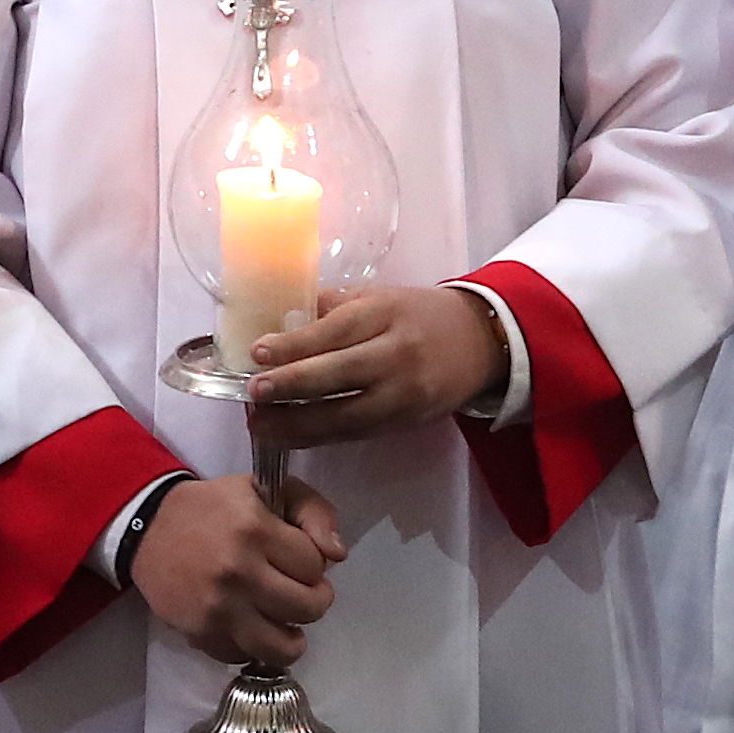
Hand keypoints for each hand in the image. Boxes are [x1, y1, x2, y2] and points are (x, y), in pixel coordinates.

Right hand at [131, 474, 345, 668]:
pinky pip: (246, 656)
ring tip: (286, 622)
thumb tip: (338, 555)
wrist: (148, 529)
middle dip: (313, 599)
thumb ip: (313, 510)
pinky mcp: (201, 633)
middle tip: (301, 591)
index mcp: (255, 529)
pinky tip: (249, 626)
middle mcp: (238, 571)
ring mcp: (218, 608)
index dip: (313, 563)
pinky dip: (253, 646)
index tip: (298, 560)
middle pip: (309, 608)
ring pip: (283, 647)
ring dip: (293, 637)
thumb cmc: (214, 508)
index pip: (315, 565)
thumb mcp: (266, 489)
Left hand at [241, 282, 507, 448]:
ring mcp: (404, 394)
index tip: (258, 353)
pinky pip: (356, 432)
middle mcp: (398, 355)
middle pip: (340, 375)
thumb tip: (277, 322)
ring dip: (299, 424)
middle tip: (254, 394)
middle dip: (293, 387)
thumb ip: (332, 308)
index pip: (337, 330)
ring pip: (347, 415)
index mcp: (387, 313)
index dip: (297, 344)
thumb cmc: (417, 314)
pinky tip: (289, 435)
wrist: (479, 342)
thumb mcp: (379, 297)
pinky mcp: (405, 422)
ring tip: (261, 424)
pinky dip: (320, 436)